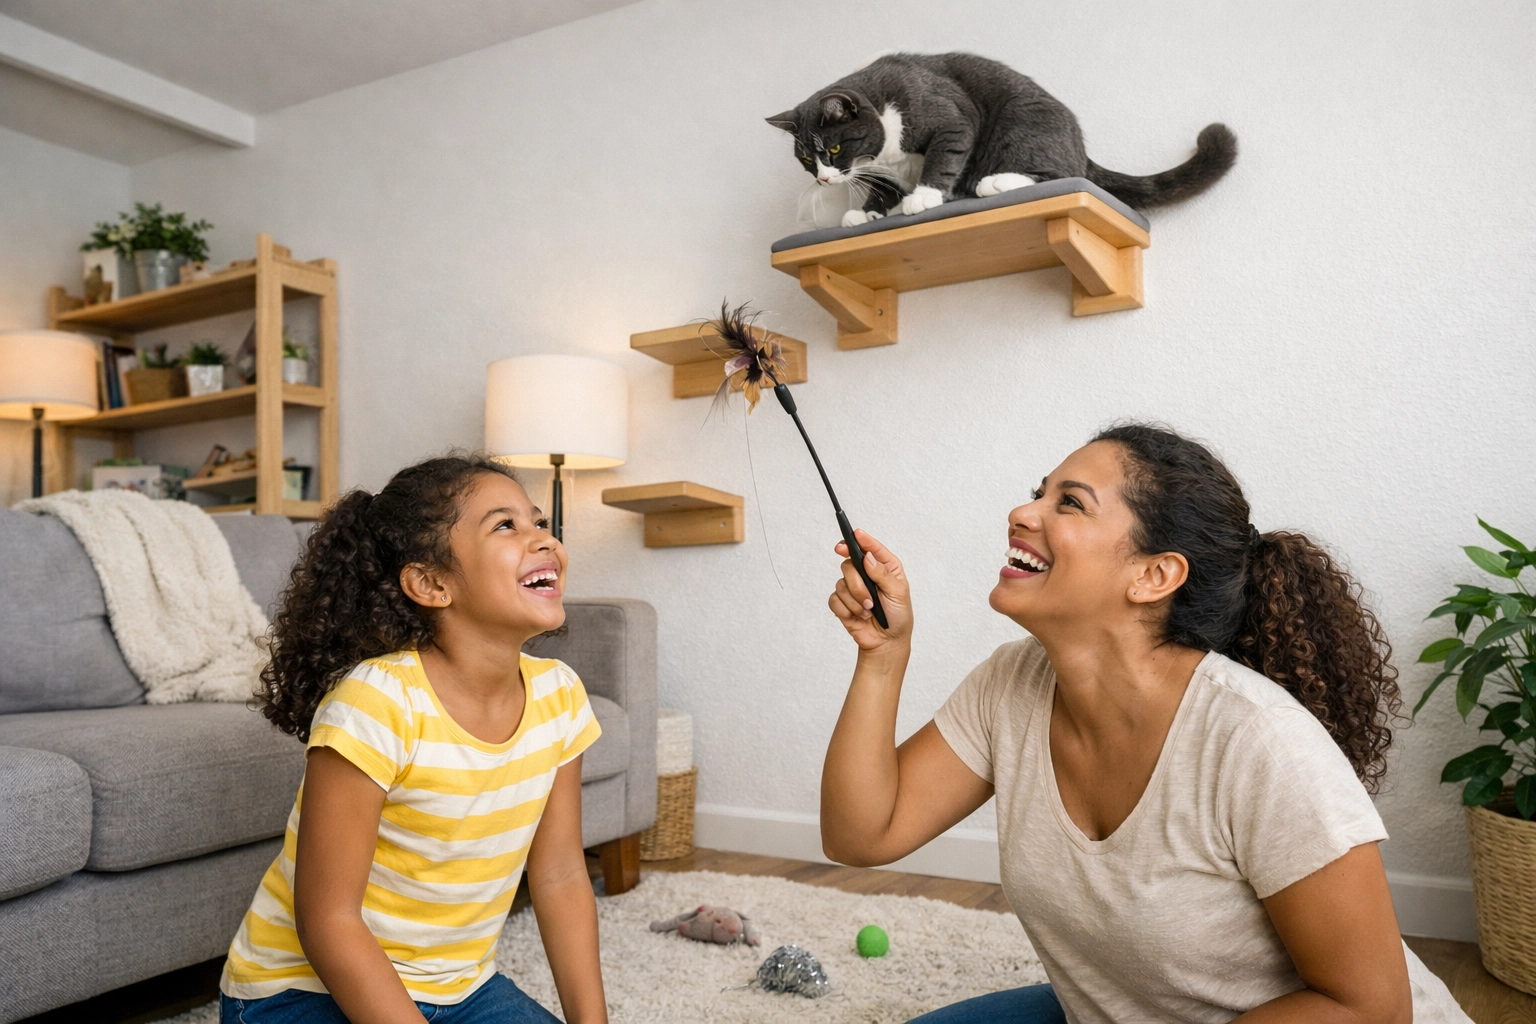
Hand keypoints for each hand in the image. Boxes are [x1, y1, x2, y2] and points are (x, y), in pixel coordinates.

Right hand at [829, 529, 911, 653]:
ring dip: (854, 601)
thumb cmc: (898, 616)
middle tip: (869, 600)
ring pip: (840, 583)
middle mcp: (866, 573)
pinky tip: (858, 616)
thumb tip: (868, 558)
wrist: (886, 642)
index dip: (860, 540)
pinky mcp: (842, 602)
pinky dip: (846, 610)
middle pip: (849, 564)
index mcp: (884, 567)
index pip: (870, 547)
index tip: (853, 535)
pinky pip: (834, 599)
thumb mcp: (898, 593)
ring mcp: (853, 587)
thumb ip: (882, 574)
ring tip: (867, 611)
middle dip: (857, 585)